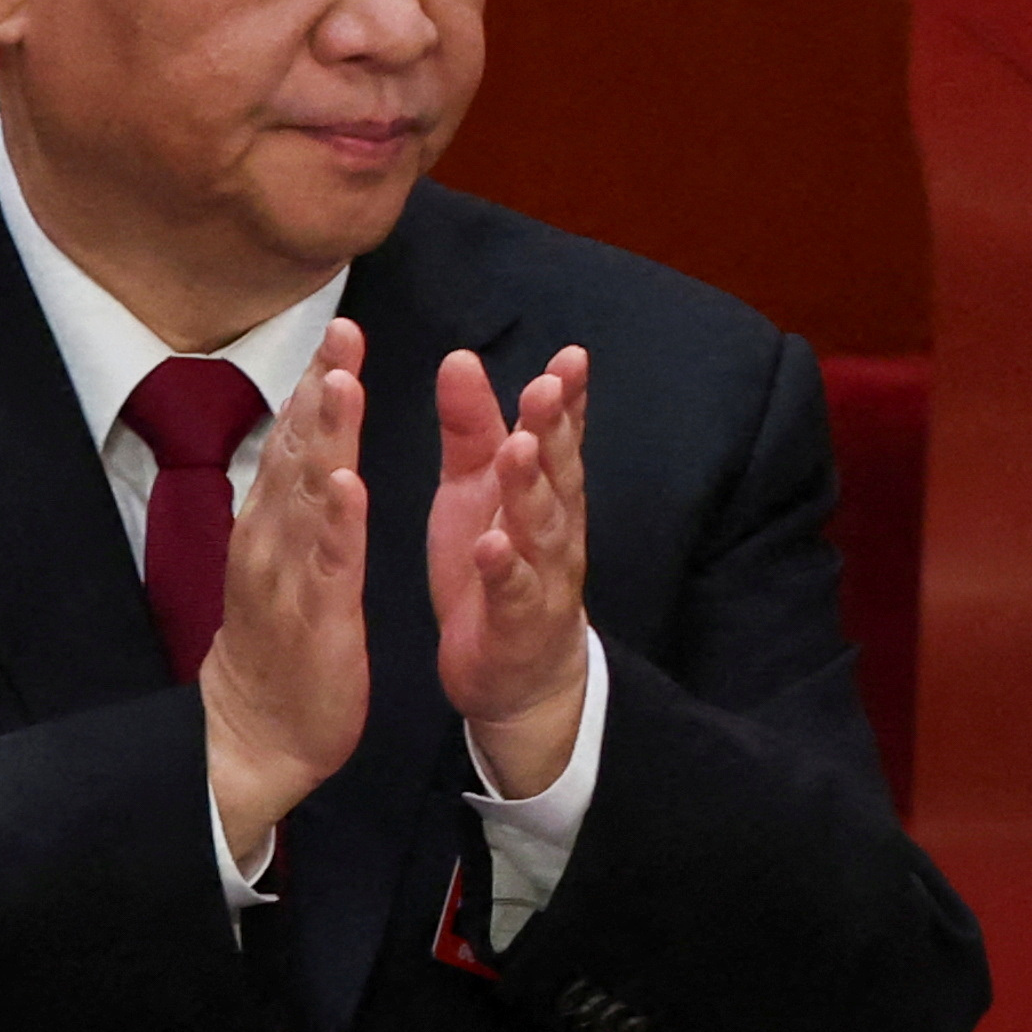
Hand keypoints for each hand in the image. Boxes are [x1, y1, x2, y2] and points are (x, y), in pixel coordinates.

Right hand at [202, 323, 372, 857]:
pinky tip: (348, 485)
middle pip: (296, 450)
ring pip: (307, 495)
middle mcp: (271, 536)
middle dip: (321, 388)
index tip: (338, 330)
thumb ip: (288, 501)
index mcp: (272, 522)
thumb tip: (295, 444)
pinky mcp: (313, 617)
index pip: (293, 441)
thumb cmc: (277, 643)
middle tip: (343, 330)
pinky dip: (336, 522)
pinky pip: (326, 562)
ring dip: (325, 437)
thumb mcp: (279, 558)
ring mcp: (288, 574)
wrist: (253, 733)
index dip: (315, 384)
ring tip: (343, 383)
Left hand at [429, 345, 591, 796]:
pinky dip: (503, 569)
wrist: (515, 674)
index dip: (567, 398)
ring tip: (520, 450)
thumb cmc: (494, 564)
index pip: (560, 436)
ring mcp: (541, 578)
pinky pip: (513, 594)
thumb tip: (460, 357)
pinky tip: (491, 546)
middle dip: (554, 429)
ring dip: (532, 490)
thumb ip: (472, 428)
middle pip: (558, 474)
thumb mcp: (474, 489)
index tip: (570, 357)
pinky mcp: (516, 624)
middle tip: (546, 387)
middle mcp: (553, 529)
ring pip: (542, 529)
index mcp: (542, 491)